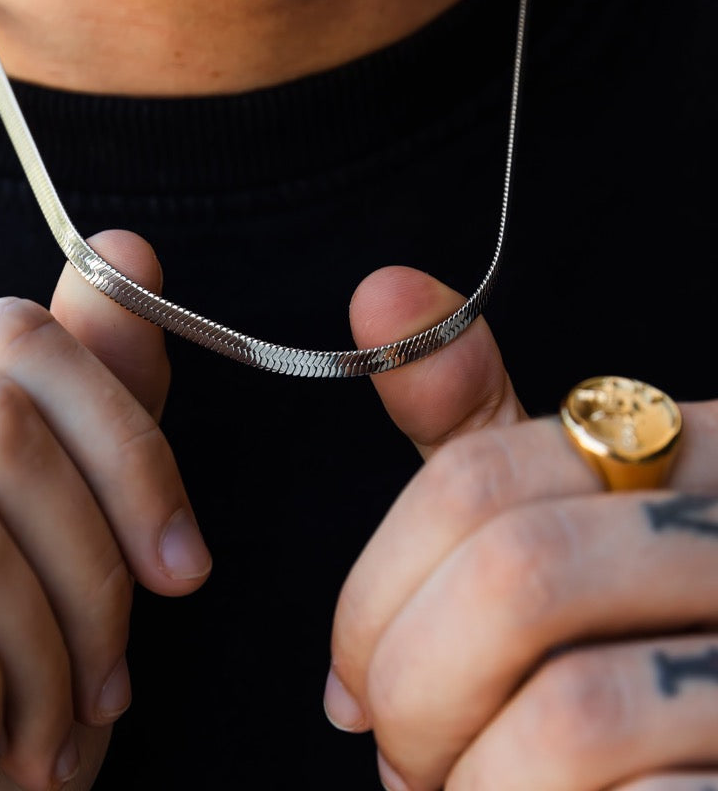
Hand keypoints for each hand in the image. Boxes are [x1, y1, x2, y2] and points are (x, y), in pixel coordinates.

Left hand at [326, 266, 717, 789]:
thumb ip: (471, 423)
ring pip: (574, 713)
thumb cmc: (626, 639)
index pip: (477, 479)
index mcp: (683, 456)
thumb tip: (380, 290)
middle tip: (400, 754)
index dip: (373, 592)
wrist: (699, 745)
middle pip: (516, 579)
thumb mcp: (550, 511)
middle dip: (414, 687)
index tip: (348, 681)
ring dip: (475, 780)